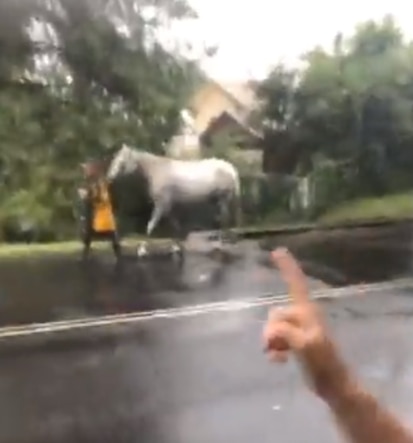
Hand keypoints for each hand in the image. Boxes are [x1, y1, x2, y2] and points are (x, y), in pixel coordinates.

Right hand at [262, 248, 349, 398]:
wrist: (332, 383)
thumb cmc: (323, 361)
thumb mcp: (305, 344)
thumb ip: (285, 332)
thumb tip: (272, 330)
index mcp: (306, 310)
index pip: (296, 282)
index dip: (287, 266)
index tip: (277, 250)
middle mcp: (301, 315)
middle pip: (276, 314)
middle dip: (271, 331)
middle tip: (278, 348)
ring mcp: (297, 329)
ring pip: (273, 328)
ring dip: (272, 342)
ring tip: (280, 357)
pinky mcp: (293, 342)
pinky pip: (275, 339)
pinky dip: (273, 349)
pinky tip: (278, 361)